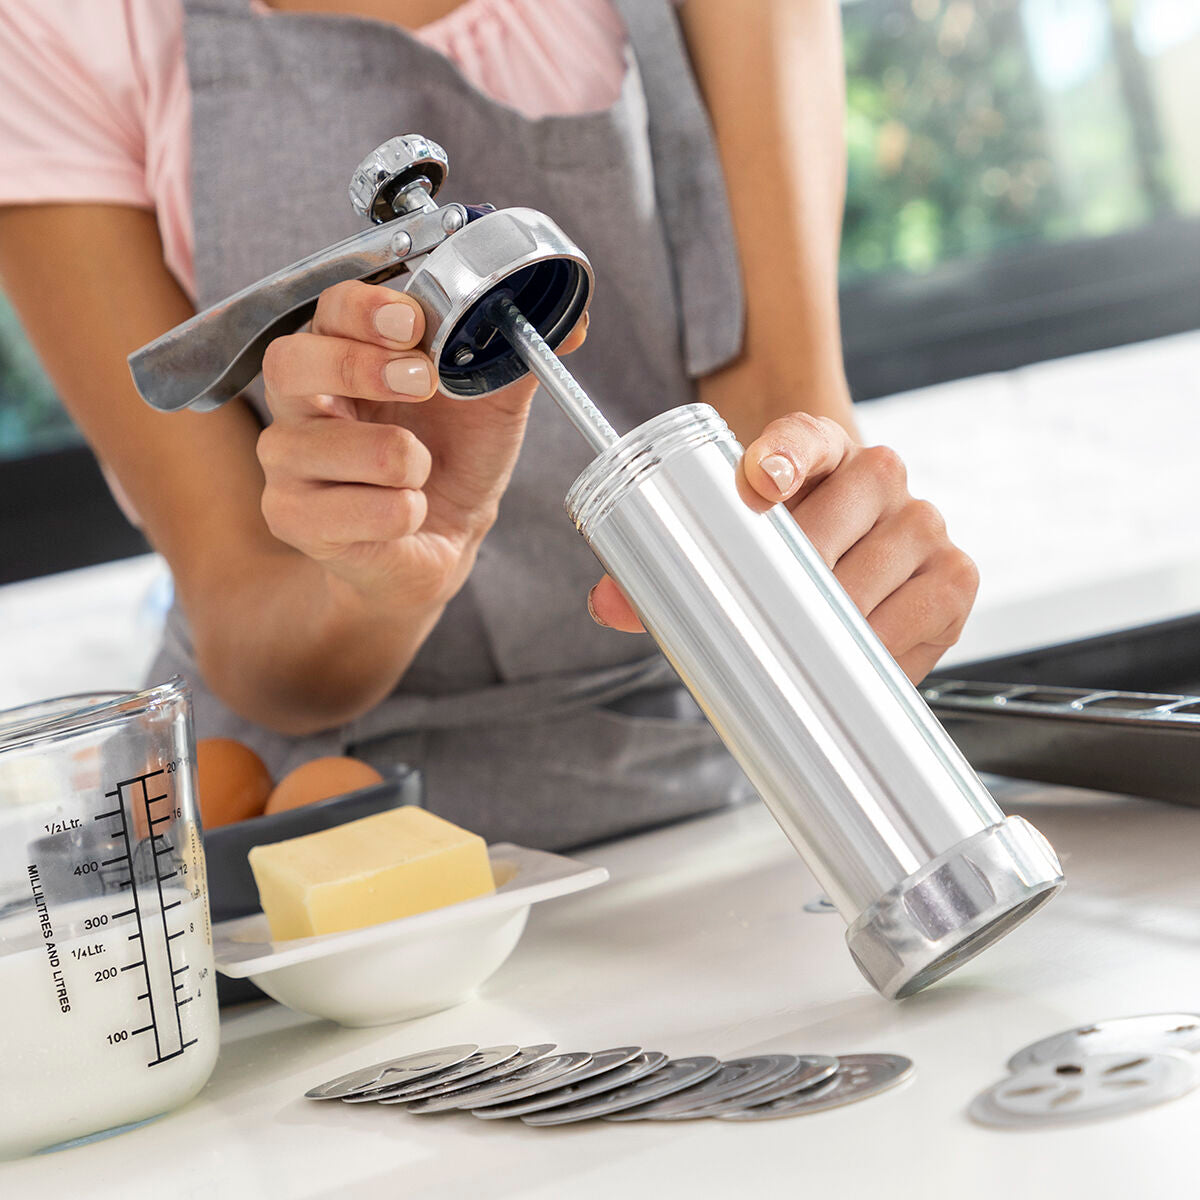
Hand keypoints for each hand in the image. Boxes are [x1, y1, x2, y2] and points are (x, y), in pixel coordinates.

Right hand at [257, 281, 583, 605]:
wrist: (445, 540)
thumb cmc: (453, 462)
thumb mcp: (491, 403)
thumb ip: (517, 356)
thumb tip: (572, 322)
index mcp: (344, 355)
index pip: (327, 310)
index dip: (365, 311)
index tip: (413, 325)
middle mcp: (302, 402)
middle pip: (290, 363)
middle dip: (360, 370)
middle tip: (421, 383)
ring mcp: (287, 462)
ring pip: (318, 446)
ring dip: (396, 459)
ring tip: (421, 469)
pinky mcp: (292, 517)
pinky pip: (343, 509)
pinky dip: (397, 513)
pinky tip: (408, 512)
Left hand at [587, 412, 978, 682]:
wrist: (846, 575)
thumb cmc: (784, 556)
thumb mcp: (731, 548)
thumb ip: (668, 570)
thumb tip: (610, 600)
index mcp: (818, 450)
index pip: (805, 434)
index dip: (785, 451)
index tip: (761, 480)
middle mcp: (877, 475)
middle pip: (851, 501)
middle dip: (808, 559)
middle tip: (769, 608)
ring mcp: (921, 522)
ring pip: (888, 558)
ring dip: (844, 607)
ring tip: (807, 642)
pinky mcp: (953, 576)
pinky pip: (928, 608)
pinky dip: (889, 642)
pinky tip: (860, 659)